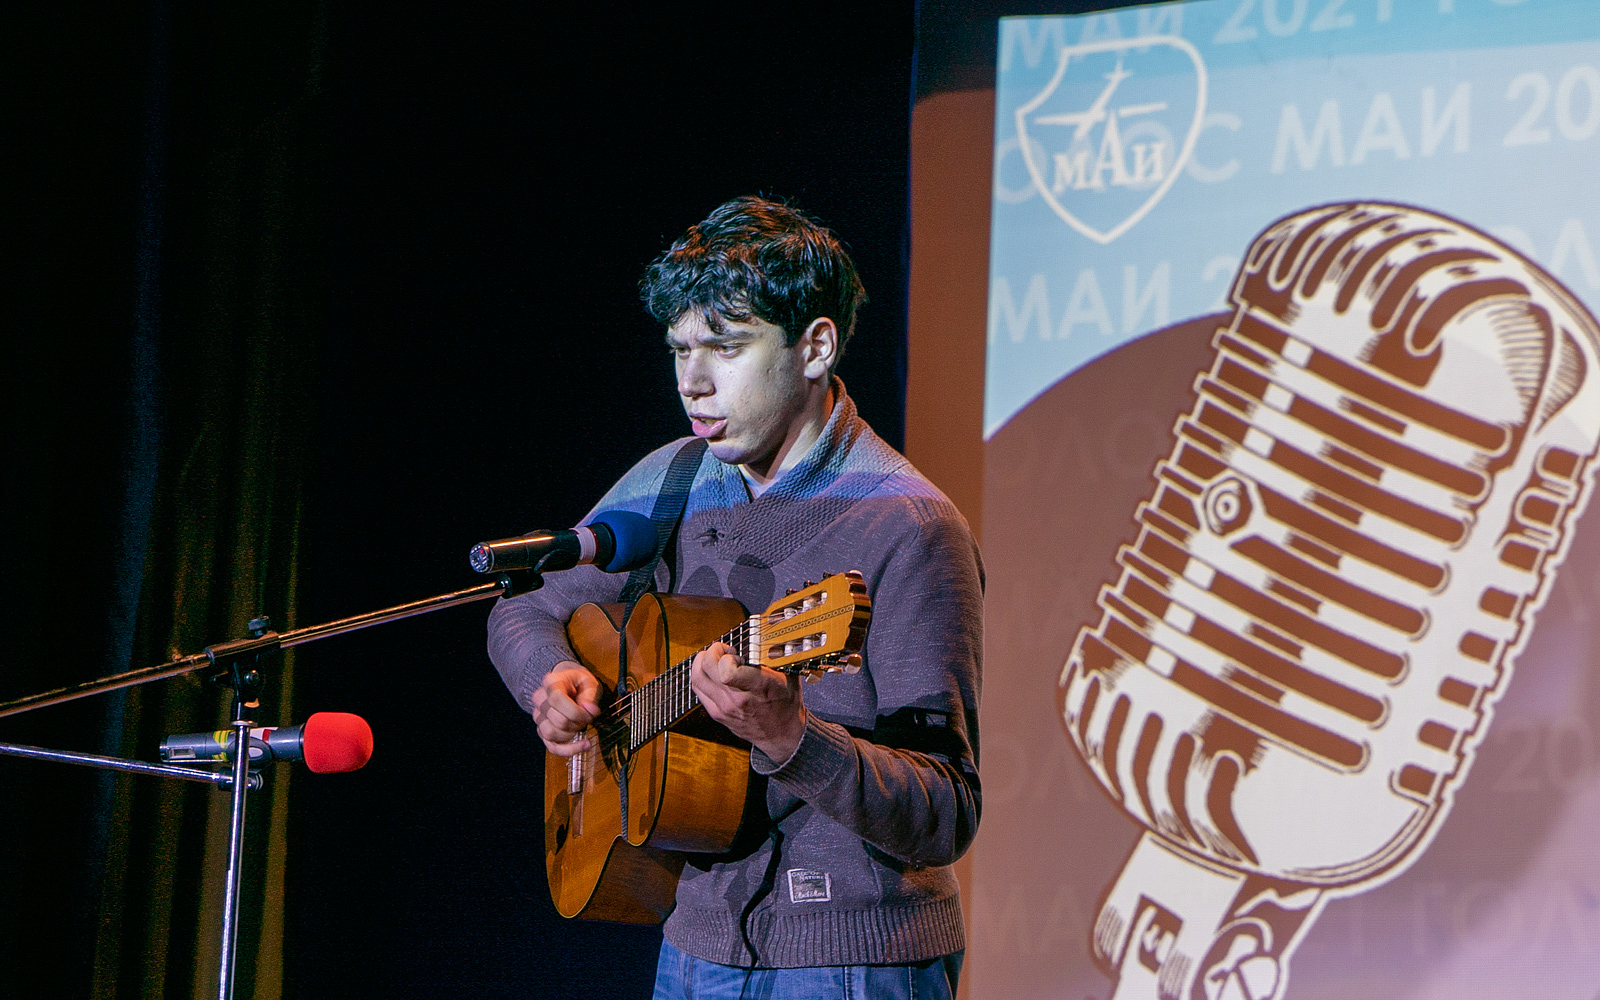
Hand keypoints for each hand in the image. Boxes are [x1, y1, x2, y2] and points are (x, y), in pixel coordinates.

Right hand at [531, 662, 599, 755]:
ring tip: (581, 726)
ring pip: (550, 734)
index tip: (590, 713)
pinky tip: (583, 745)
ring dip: (571, 734)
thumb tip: (591, 710)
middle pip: (557, 720)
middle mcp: (540, 700)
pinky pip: (551, 747)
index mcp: (550, 683)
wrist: (570, 686)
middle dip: (577, 723)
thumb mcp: (589, 682)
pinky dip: (569, 750)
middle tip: (588, 718)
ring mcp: (538, 716)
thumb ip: (590, 695)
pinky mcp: (542, 731)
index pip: (557, 699)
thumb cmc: (579, 683)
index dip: (576, 711)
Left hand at [690, 642, 806, 762]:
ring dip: (702, 661)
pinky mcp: (717, 714)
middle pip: (707, 667)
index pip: (726, 671)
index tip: (736, 655)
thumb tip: (767, 632)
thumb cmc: (786, 702)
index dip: (727, 656)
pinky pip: (698, 689)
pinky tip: (712, 672)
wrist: (781, 734)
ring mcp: (724, 708)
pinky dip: (701, 674)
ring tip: (715, 658)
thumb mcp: (788, 676)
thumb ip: (774, 656)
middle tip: (725, 651)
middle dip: (713, 651)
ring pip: (697, 677)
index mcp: (757, 688)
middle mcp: (737, 699)